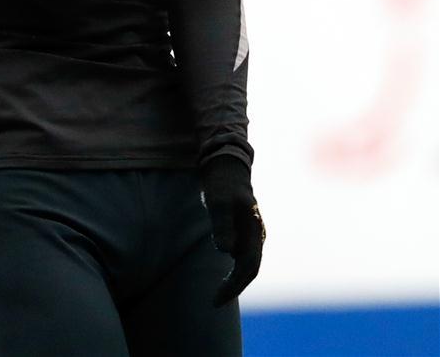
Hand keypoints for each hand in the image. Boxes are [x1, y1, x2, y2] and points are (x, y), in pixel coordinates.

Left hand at [200, 154, 265, 306]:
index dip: (236, 284)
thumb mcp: (218, 202)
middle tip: (215, 302)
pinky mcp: (243, 233)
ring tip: (217, 296)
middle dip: (235, 288)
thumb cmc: (222, 184)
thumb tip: (226, 251)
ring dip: (235, 282)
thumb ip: (222, 224)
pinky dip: (233, 272)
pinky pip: (241, 258)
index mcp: (254, 229)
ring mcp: (251, 235)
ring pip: (246, 265)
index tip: (218, 297)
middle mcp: (256, 235)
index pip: (249, 265)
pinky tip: (222, 279)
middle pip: (250, 269)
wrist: (226, 169)